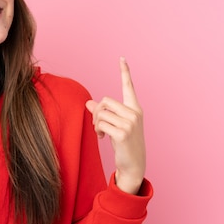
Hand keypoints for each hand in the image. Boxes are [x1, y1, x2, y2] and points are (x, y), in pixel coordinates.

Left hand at [85, 57, 145, 194]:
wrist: (134, 165)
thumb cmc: (124, 144)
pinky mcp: (123, 133)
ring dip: (96, 123)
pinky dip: (97, 130)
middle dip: (97, 112)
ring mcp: (130, 123)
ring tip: (100, 132)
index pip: (129, 87)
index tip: (122, 58)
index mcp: (135, 109)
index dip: (125, 72)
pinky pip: (101, 124)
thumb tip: (88, 103)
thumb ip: (104, 114)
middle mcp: (135, 113)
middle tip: (98, 124)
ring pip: (101, 112)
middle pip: (105, 101)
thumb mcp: (115, 126)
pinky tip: (102, 138)